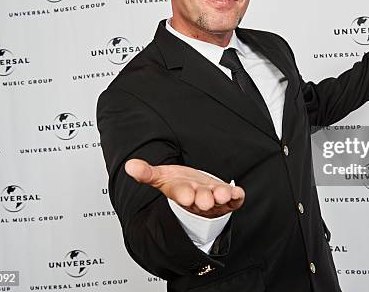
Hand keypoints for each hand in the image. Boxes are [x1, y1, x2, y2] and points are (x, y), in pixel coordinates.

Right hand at [125, 159, 244, 218]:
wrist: (196, 193)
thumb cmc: (180, 184)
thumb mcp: (162, 176)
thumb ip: (146, 173)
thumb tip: (129, 166)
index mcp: (182, 192)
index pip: (181, 194)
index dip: (184, 194)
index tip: (186, 195)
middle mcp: (198, 198)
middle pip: (201, 199)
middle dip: (204, 199)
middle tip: (206, 200)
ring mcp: (213, 199)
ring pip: (218, 201)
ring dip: (222, 197)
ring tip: (224, 193)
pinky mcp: (227, 199)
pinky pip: (233, 200)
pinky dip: (237, 197)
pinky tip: (238, 193)